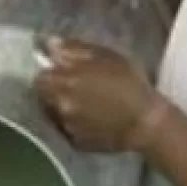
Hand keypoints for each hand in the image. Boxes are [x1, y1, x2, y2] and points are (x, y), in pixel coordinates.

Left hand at [34, 37, 167, 152]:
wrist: (146, 123)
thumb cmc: (130, 84)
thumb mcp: (107, 56)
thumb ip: (75, 49)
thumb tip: (50, 43)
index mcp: (65, 81)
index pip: (39, 77)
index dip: (50, 74)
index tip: (61, 72)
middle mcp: (60, 105)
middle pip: (44, 96)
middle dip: (54, 90)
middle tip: (74, 88)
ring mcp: (66, 126)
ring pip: (54, 113)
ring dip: (62, 107)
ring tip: (85, 104)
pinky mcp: (75, 142)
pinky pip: (67, 129)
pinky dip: (74, 123)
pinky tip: (91, 119)